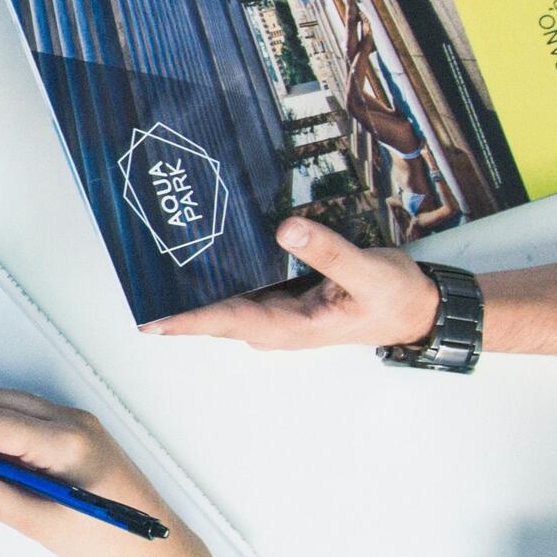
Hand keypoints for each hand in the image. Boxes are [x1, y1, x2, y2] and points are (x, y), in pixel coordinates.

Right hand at [0, 389, 194, 556]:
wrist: (153, 547)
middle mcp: (73, 423)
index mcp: (66, 443)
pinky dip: (5, 434)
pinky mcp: (79, 431)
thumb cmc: (108, 538)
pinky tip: (6, 467)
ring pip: (11, 406)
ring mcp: (78, 423)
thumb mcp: (41, 524)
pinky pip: (29, 417)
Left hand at [142, 217, 440, 349]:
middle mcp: (273, 323)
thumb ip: (329, 252)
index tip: (149, 319)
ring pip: (225, 296)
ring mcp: (275, 310)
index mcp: (288, 327)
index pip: (225, 321)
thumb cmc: (394, 297)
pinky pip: (243, 283)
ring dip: (196, 281)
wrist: (416, 306)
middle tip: (140, 268)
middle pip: (213, 311)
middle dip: (177, 297)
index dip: (185, 320)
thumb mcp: (368, 273)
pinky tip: (204, 245)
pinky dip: (223, 268)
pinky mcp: (281, 293)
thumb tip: (287, 229)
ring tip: (157, 250)